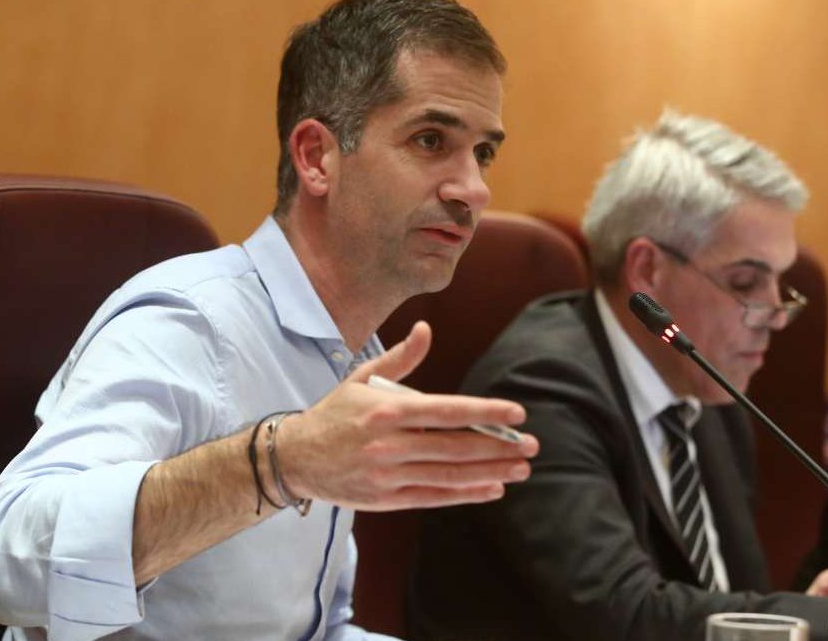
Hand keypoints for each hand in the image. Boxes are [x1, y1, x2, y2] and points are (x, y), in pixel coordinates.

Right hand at [277, 321, 539, 509]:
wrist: (295, 458)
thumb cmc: (334, 413)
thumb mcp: (361, 378)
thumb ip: (400, 357)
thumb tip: (426, 328)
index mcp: (387, 410)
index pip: (447, 410)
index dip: (485, 413)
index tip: (517, 413)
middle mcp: (389, 444)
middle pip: (455, 446)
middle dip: (499, 446)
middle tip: (532, 445)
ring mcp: (388, 474)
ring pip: (450, 474)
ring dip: (491, 472)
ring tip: (522, 468)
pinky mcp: (387, 499)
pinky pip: (435, 497)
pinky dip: (466, 494)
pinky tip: (493, 487)